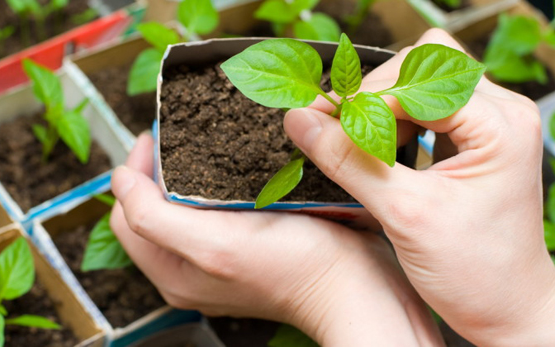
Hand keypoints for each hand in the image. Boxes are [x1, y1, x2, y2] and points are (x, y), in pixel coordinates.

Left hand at [111, 133, 442, 345]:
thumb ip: (153, 217)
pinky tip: (234, 164)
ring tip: (204, 143)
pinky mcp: (245, 246)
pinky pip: (214, 208)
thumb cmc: (294, 267)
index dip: (136, 170)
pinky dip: (215, 181)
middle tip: (180, 134)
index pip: (126, 212)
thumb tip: (118, 180)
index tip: (158, 137)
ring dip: (187, 170)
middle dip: (159, 167)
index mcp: (171, 270)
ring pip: (182, 205)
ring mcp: (218, 258)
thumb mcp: (213, 245)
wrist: (355, 287)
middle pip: (151, 208)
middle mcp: (189, 268)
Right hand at [284, 28, 554, 345]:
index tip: (317, 118)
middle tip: (332, 129)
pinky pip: (422, 110)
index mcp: (499, 125)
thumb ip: (349, 162)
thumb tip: (300, 122)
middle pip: (419, 68)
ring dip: (378, 109)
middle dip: (370, 96)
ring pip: (418, 85)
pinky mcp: (471, 141)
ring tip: (353, 145)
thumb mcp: (404, 214)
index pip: (416, 81)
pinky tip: (375, 151)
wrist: (505, 309)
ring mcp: (486, 126)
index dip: (361, 97)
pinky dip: (389, 124)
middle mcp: (499, 114)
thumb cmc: (476, 272)